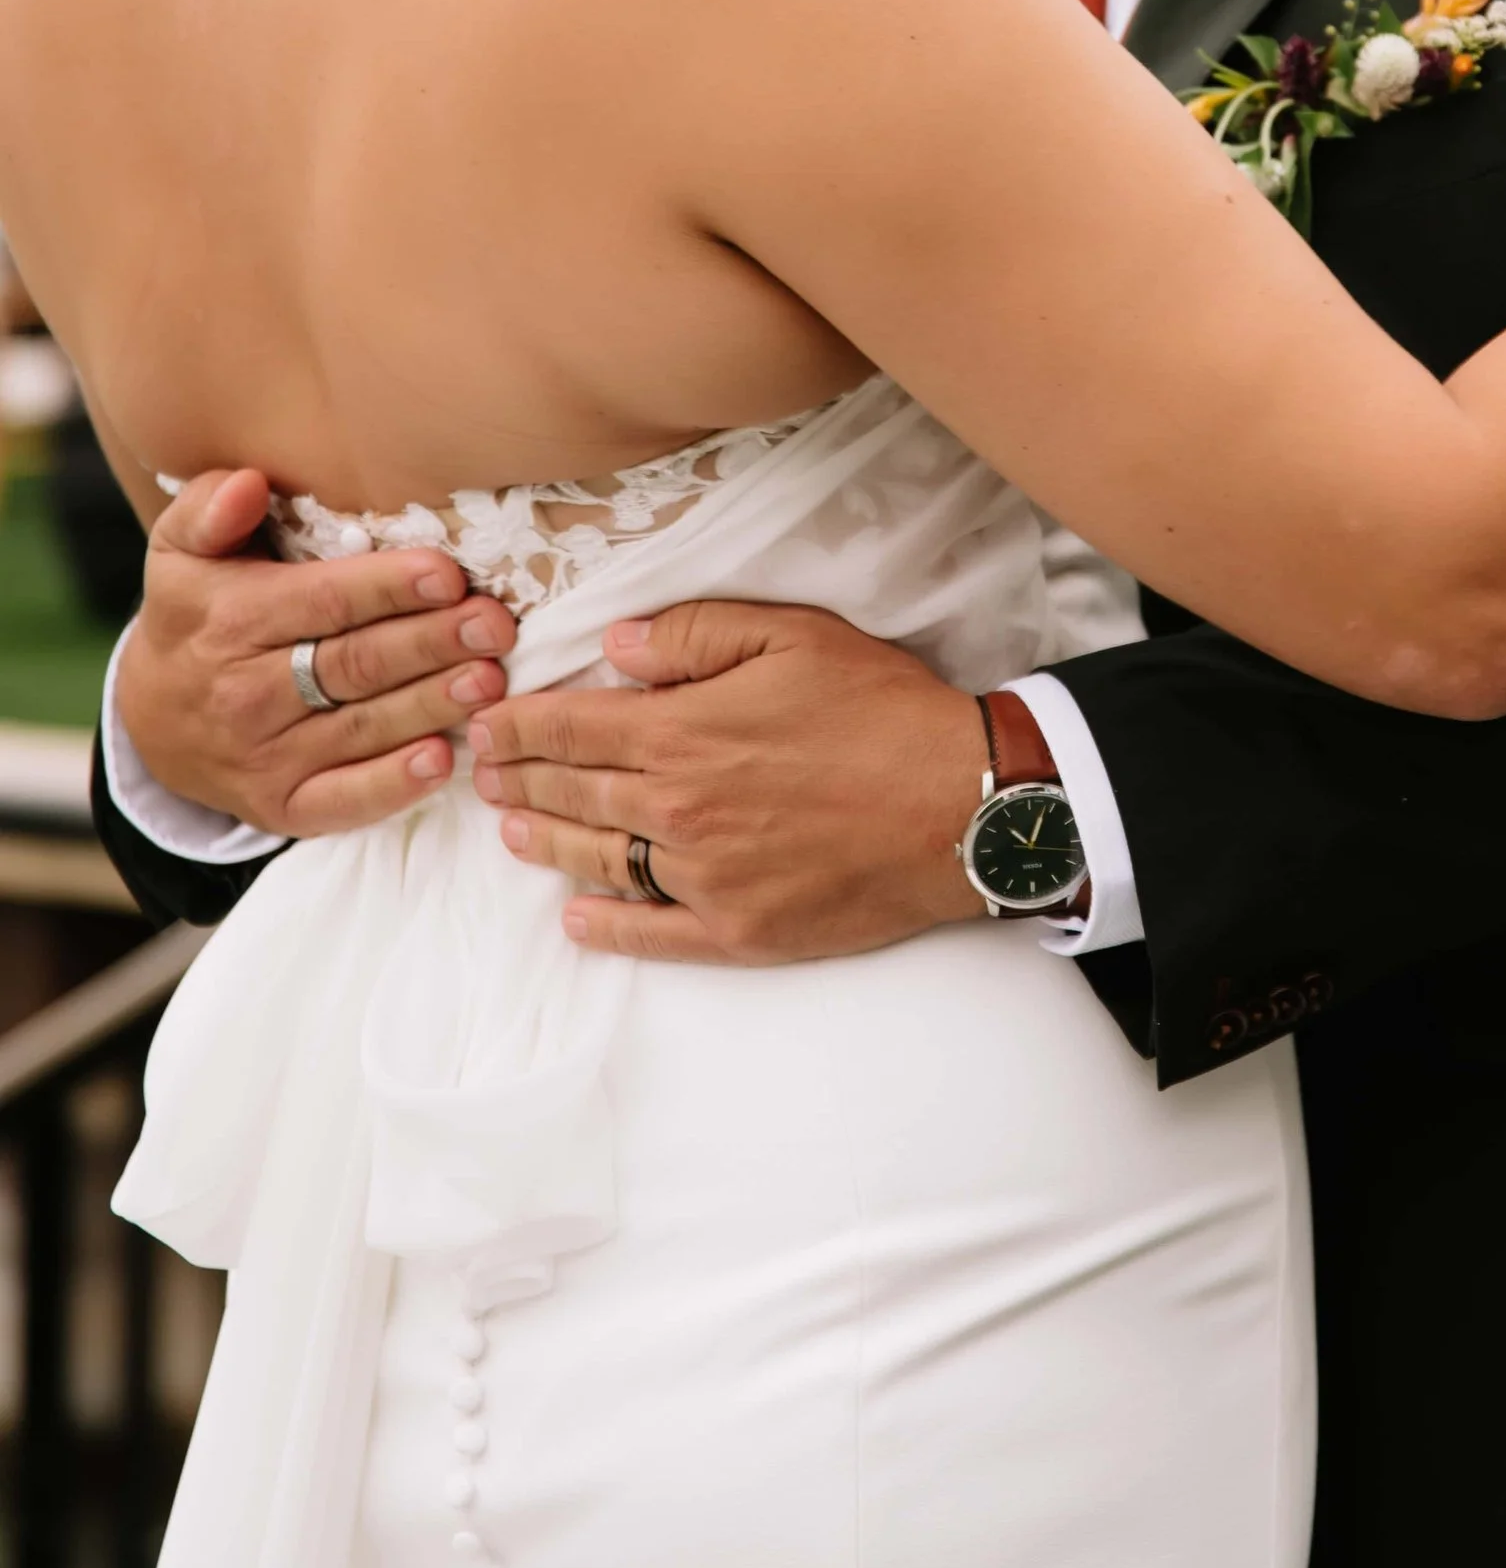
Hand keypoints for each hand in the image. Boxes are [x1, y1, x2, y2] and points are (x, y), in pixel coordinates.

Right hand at [115, 469, 515, 837]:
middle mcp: (246, 693)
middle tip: (495, 625)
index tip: (448, 575)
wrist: (151, 719)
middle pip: (354, 665)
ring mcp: (265, 756)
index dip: (387, 589)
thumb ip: (209, 509)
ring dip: (430, 706)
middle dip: (430, 644)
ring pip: (361, 728)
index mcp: (231, 621)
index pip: (322, 603)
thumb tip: (247, 483)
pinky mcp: (282, 806)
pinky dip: (392, 786)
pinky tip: (441, 761)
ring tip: (489, 680)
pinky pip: (342, 801)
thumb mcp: (180, 551)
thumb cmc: (196, 615)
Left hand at [469, 599, 990, 964]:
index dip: (519, 726)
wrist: (962, 805)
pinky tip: (577, 919)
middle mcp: (678, 809)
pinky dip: (606, 927)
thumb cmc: (884, 710)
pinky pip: (652, 933)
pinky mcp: (739, 931)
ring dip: (546, 845)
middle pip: (574, 795)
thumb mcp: (795, 636)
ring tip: (512, 834)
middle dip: (518, 782)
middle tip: (481, 777)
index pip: (572, 728)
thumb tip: (618, 647)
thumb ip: (698, 634)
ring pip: (599, 861)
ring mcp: (704, 878)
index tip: (485, 725)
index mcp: (684, 732)